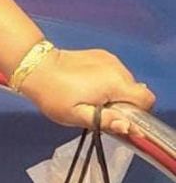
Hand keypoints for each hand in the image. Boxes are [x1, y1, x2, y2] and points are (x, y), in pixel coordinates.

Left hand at [18, 46, 156, 135]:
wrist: (37, 67)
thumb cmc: (54, 95)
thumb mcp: (76, 116)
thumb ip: (104, 121)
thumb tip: (128, 127)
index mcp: (114, 84)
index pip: (146, 100)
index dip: (137, 113)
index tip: (117, 118)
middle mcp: (118, 69)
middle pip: (135, 92)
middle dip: (123, 104)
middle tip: (98, 110)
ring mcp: (111, 59)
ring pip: (126, 83)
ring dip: (115, 93)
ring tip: (91, 98)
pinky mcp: (103, 55)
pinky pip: (115, 73)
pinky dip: (108, 82)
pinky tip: (88, 86)